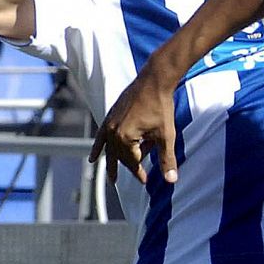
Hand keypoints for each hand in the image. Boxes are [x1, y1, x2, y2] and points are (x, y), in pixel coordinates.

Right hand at [89, 56, 179, 185]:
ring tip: (111, 177)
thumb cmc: (161, 107)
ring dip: (111, 162)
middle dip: (129, 167)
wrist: (154, 81)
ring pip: (110, 148)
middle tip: (138, 178)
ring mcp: (109, 123)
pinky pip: (101, 136)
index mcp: (125, 138)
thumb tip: (171, 180)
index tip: (145, 181)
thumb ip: (166, 160)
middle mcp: (113, 132)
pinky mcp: (110, 116)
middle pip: (120, 156)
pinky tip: (93, 158)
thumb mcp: (166, 136)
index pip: (131, 162)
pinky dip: (99, 147)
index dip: (139, 173)